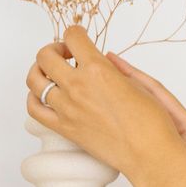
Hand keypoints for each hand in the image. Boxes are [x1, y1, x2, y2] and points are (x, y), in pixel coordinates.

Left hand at [25, 24, 185, 185]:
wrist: (150, 154)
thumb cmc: (152, 121)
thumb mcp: (138, 84)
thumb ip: (115, 67)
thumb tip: (103, 57)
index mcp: (99, 69)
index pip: (73, 36)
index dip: (76, 32)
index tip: (80, 37)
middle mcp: (78, 86)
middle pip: (45, 55)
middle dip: (54, 48)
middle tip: (66, 54)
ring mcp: (67, 108)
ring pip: (34, 80)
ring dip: (40, 70)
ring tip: (52, 73)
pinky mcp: (64, 127)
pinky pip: (35, 108)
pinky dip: (33, 97)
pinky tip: (44, 95)